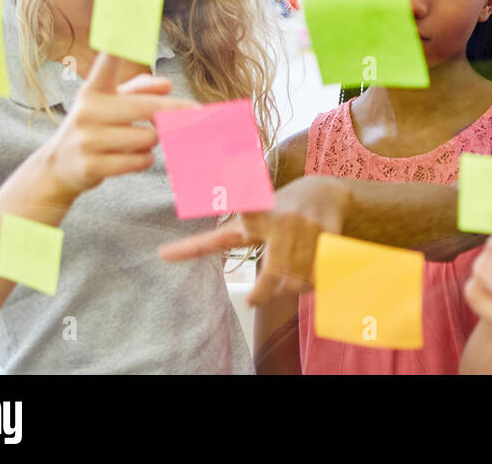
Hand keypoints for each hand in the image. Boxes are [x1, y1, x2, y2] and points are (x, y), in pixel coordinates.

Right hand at [36, 51, 196, 203]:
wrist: (60, 166)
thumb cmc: (96, 126)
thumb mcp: (112, 103)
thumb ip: (140, 89)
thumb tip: (167, 84)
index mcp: (94, 90)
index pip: (106, 65)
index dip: (117, 48)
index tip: (124, 30)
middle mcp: (87, 110)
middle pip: (146, 107)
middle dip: (175, 111)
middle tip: (197, 113)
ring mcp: (86, 139)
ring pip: (147, 138)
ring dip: (153, 141)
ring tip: (140, 142)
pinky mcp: (90, 165)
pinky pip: (139, 161)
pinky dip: (144, 160)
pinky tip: (134, 158)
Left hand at [157, 175, 351, 305]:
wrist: (328, 191)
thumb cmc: (277, 209)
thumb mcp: (244, 219)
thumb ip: (207, 241)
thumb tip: (162, 255)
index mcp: (255, 214)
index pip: (243, 204)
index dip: (236, 195)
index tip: (215, 194)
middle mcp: (280, 219)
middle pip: (273, 273)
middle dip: (263, 292)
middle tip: (254, 299)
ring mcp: (306, 227)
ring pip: (296, 280)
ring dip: (292, 287)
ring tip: (288, 281)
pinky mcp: (329, 234)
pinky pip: (318, 274)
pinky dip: (313, 282)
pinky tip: (310, 272)